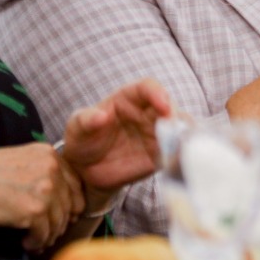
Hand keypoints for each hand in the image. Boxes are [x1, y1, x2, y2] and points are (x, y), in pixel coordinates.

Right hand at [0, 142, 84, 250]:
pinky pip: (43, 234)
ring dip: (47, 235)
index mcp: (48, 154)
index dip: (71, 203)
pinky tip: (25, 242)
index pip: (75, 183)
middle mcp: (51, 168)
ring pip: (58, 222)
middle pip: (69, 205)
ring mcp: (45, 189)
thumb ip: (41, 172)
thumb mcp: (19, 161)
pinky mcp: (35, 210)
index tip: (65, 215)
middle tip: (47, 233)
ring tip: (35, 240)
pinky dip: (35, 242)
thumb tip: (59, 198)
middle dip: (58, 223)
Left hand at [61, 79, 171, 204]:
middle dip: (175, 116)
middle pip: (169, 107)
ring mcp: (155, 135)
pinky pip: (175, 154)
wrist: (85, 171)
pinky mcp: (158, 157)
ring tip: (179, 147)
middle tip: (174, 130)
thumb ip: (86, 120)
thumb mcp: (77, 127)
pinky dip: (180, 156)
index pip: (148, 88)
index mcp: (128, 98)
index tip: (163, 105)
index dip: (157, 93)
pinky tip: (178, 161)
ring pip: (178, 130)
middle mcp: (147, 113)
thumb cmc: (82, 140)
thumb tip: (101, 116)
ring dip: (182, 136)